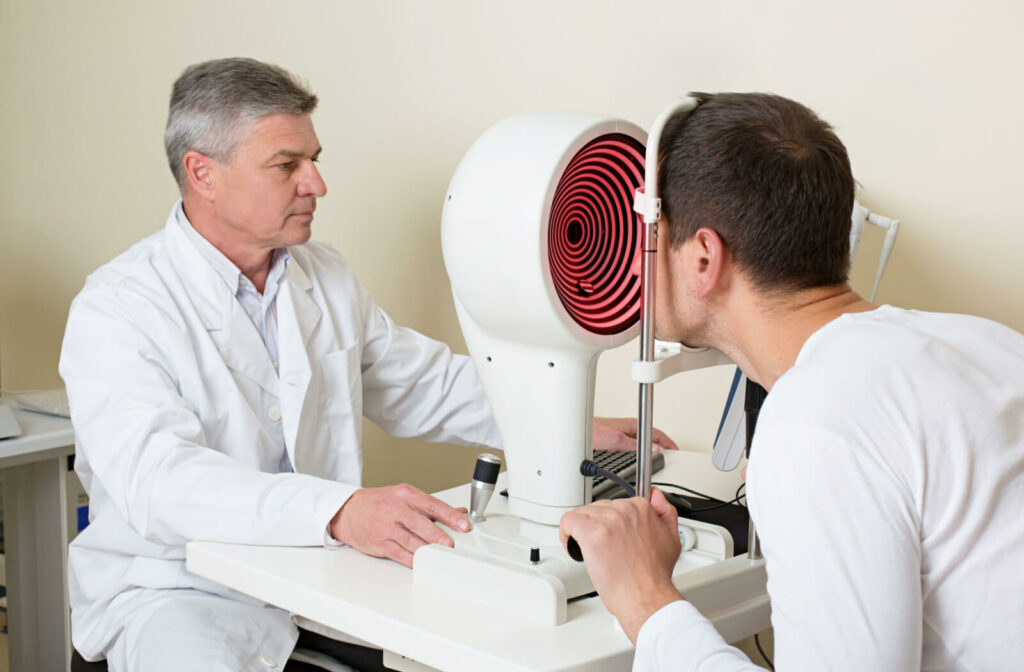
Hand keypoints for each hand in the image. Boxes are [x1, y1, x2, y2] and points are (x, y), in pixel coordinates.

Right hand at [329, 484, 470, 567]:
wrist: (347, 511)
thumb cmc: (378, 503)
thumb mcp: (404, 497)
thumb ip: (431, 506)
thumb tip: (459, 512)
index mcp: (405, 494)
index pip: (432, 505)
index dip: (450, 516)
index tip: (464, 525)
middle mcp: (395, 509)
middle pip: (421, 524)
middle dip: (439, 536)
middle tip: (452, 544)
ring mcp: (386, 527)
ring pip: (411, 541)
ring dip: (428, 550)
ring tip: (441, 555)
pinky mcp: (379, 543)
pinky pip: (399, 553)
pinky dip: (412, 560)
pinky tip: (423, 562)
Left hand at [559, 488, 682, 642]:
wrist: (645, 596)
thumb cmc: (654, 576)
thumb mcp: (672, 538)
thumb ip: (665, 512)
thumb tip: (654, 495)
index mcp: (641, 508)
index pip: (616, 503)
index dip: (610, 521)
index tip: (610, 535)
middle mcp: (624, 510)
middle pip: (598, 508)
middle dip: (596, 526)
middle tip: (601, 546)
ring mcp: (607, 520)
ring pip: (582, 513)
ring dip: (581, 530)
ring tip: (589, 549)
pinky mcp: (591, 533)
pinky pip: (568, 520)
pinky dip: (566, 533)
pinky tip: (573, 545)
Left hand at [593, 417, 678, 451]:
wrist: (577, 433)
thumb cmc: (593, 431)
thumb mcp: (617, 441)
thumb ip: (635, 445)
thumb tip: (654, 448)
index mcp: (632, 425)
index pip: (656, 432)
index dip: (667, 442)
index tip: (675, 449)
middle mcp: (628, 428)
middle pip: (651, 436)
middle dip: (662, 444)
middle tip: (671, 453)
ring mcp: (623, 433)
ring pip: (643, 440)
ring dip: (651, 447)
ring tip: (659, 455)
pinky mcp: (616, 439)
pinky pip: (634, 444)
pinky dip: (641, 450)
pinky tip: (640, 455)